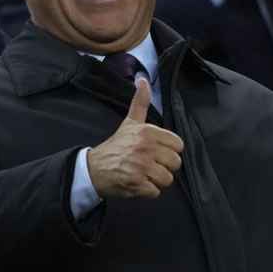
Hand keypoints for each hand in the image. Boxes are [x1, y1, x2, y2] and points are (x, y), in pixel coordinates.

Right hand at [86, 77, 184, 198]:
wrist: (94, 168)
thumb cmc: (116, 146)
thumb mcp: (130, 122)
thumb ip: (140, 102)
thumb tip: (143, 79)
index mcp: (148, 132)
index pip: (178, 145)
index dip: (169, 150)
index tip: (156, 152)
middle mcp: (146, 148)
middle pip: (175, 163)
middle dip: (164, 167)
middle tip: (149, 165)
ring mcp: (141, 167)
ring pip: (168, 179)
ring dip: (157, 181)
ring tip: (144, 174)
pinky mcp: (137, 184)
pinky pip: (156, 192)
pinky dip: (147, 191)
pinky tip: (138, 183)